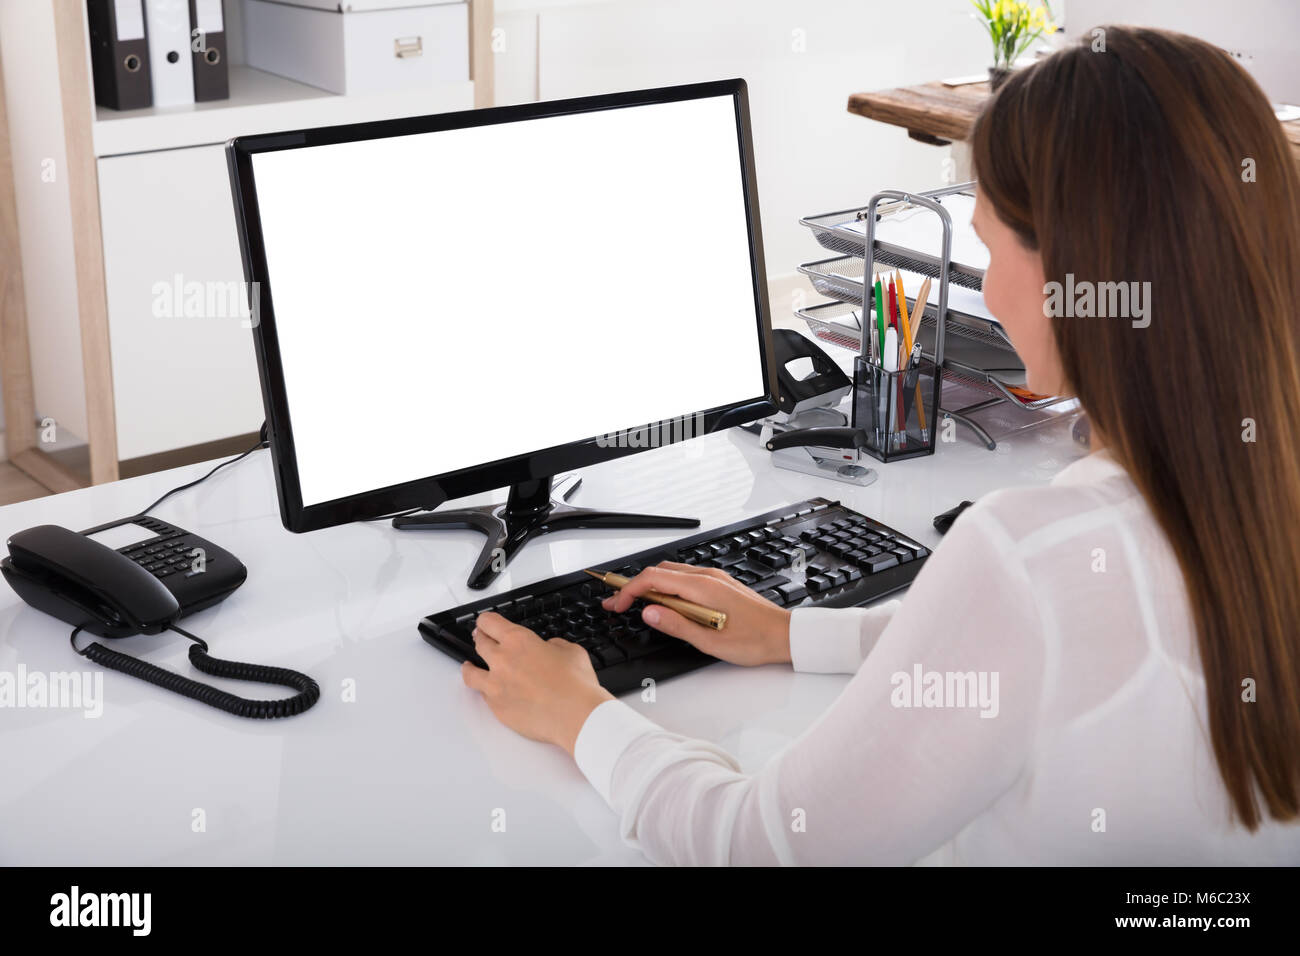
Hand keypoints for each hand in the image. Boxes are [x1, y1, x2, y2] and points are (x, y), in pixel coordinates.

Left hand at [460, 611, 613, 755]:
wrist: (576, 716)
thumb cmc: (576, 685)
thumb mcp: (570, 650)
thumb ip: (552, 645)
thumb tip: (547, 649)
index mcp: (518, 641)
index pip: (489, 622)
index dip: (486, 621)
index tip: (486, 623)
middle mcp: (502, 660)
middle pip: (479, 644)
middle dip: (480, 639)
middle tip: (481, 639)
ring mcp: (496, 686)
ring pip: (470, 673)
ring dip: (470, 667)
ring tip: (470, 667)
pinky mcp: (497, 709)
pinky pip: (484, 697)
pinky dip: (487, 692)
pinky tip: (492, 692)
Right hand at [601, 562, 791, 666]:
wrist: (785, 635)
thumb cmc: (756, 639)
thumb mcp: (710, 642)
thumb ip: (677, 625)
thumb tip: (649, 613)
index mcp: (702, 587)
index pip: (653, 579)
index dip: (629, 590)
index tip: (617, 604)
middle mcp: (707, 577)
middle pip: (659, 571)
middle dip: (634, 586)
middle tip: (619, 604)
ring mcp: (715, 578)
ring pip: (672, 573)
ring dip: (651, 586)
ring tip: (637, 604)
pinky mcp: (720, 584)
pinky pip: (686, 578)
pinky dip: (668, 586)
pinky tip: (666, 603)